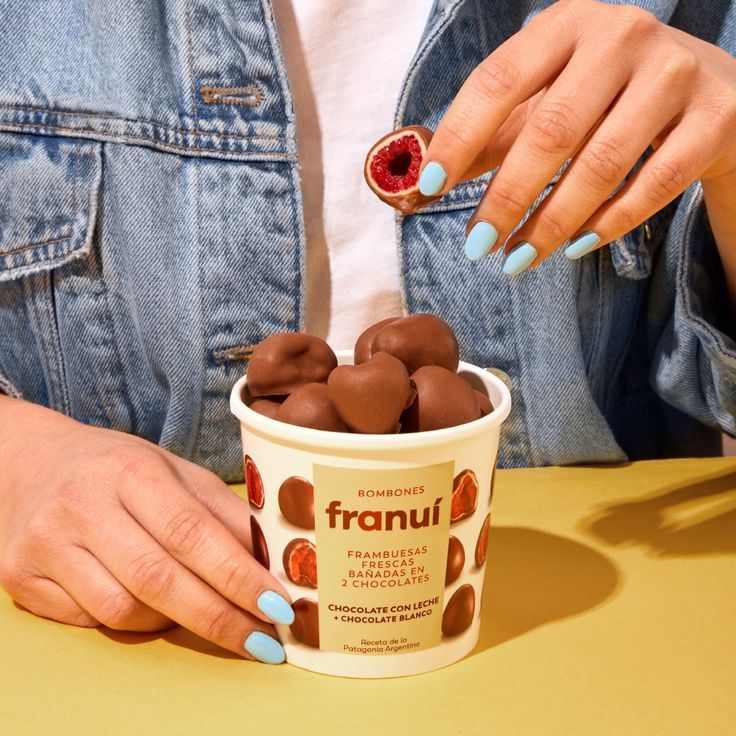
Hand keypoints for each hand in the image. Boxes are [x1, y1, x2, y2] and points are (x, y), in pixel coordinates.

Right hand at [0, 396, 292, 663]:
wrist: (33, 462)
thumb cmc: (119, 469)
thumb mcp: (174, 472)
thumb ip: (221, 513)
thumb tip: (271, 561)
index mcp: (131, 471)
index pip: (192, 533)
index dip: (238, 576)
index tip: (277, 605)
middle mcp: (83, 505)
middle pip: (158, 580)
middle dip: (219, 617)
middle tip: (262, 640)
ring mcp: (46, 544)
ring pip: (123, 611)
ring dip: (174, 621)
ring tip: (199, 610)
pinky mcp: (20, 577)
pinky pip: (90, 621)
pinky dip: (130, 621)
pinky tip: (146, 604)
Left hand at [418, 0, 735, 271]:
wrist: (710, 88)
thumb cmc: (609, 96)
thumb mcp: (547, 99)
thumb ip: (493, 134)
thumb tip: (427, 179)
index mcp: (566, 24)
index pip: (498, 79)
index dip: (459, 136)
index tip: (430, 186)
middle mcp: (621, 36)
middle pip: (550, 130)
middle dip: (506, 198)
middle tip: (476, 245)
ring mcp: (674, 72)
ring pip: (601, 163)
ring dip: (550, 223)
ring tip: (516, 259)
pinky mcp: (715, 115)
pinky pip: (655, 183)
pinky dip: (609, 222)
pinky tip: (573, 247)